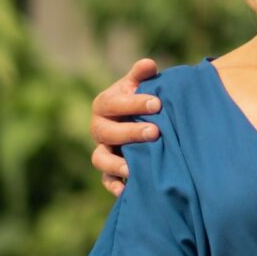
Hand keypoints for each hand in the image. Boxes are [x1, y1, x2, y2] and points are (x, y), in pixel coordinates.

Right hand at [89, 58, 160, 194]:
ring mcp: (103, 150)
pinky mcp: (110, 170)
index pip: (112, 103)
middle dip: (130, 133)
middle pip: (106, 132)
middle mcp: (99, 128)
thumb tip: (148, 65)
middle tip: (155, 132)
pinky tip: (128, 190)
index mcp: (105, 104)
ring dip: (116, 164)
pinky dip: (115, 186)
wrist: (145, 119)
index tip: (157, 103)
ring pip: (100, 159)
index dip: (133, 103)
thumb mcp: (142, 85)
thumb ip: (142, 75)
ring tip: (135, 167)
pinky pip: (106, 181)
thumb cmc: (144, 98)